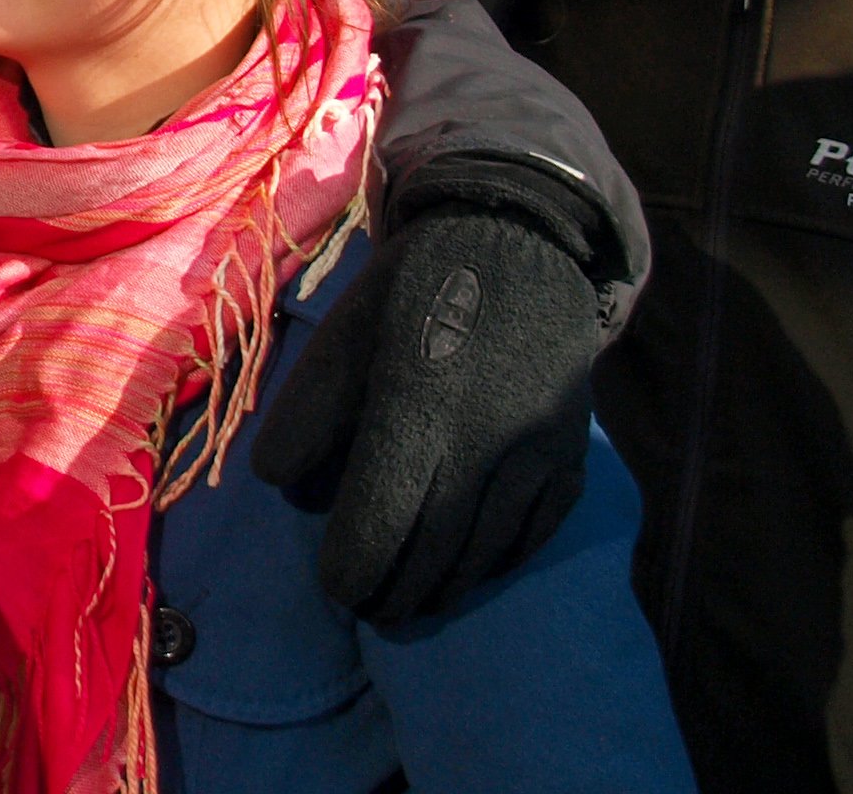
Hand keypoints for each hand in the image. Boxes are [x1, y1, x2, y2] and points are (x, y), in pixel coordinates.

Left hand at [249, 201, 600, 623]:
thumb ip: (309, 410)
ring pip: (488, 549)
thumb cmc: (414, 289)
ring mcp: (539, 451)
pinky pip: (535, 532)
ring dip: (445, 588)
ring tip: (407, 605)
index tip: (334, 588)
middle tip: (367, 610)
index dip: (355, 565)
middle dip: (397, 590)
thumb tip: (279, 487)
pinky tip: (468, 574)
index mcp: (420, 403)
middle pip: (437, 547)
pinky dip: (498, 562)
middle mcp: (488, 437)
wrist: (519, 242)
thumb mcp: (346, 333)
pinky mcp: (573, 455)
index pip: (383, 517)